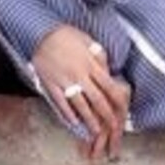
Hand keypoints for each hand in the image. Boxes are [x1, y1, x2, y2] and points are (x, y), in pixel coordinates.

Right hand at [31, 26, 131, 160]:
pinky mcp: (50, 84)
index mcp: (92, 64)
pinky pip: (60, 102)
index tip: (124, 112)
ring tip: (95, 132)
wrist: (41, 32)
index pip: (110, 87)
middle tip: (113, 129)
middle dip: (107, 116)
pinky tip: (73, 122)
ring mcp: (64, 81)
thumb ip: (100, 57)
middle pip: (97, 100)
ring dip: (89, 120)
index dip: (118, 102)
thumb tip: (108, 72)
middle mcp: (80, 75)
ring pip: (80, 105)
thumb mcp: (88, 41)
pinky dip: (67, 113)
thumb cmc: (67, 36)